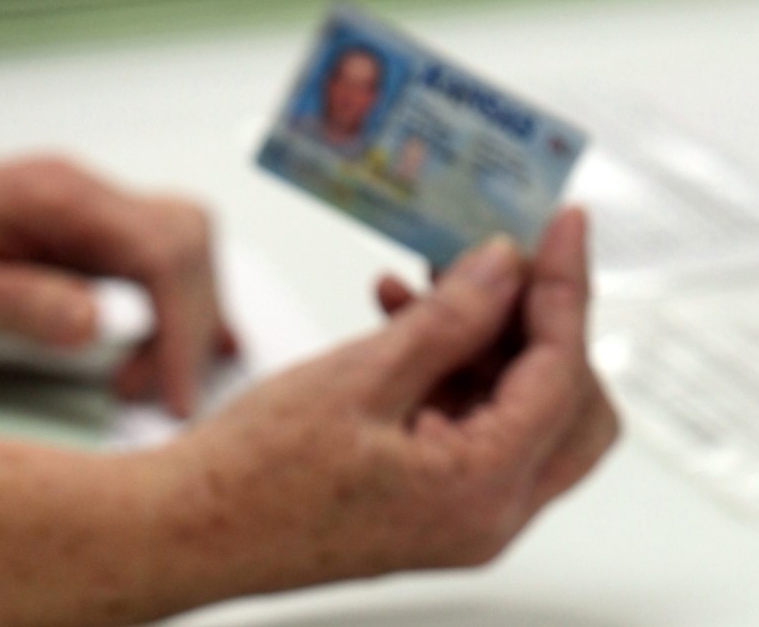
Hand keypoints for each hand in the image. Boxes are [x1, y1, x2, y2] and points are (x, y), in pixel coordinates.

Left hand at [0, 156, 236, 415]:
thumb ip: (16, 302)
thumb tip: (96, 322)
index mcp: (55, 194)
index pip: (159, 252)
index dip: (182, 326)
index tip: (174, 391)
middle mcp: (86, 193)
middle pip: (186, 246)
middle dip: (191, 325)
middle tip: (163, 390)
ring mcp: (94, 209)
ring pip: (187, 249)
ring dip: (190, 315)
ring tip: (157, 374)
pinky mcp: (95, 234)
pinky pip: (166, 257)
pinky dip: (184, 300)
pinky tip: (185, 339)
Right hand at [170, 208, 618, 592]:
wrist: (187, 531)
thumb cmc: (250, 480)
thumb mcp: (359, 378)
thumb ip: (449, 320)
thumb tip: (505, 268)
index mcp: (480, 492)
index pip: (564, 373)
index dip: (568, 288)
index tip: (565, 226)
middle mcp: (488, 514)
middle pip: (571, 404)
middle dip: (546, 323)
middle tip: (509, 263)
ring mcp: (464, 510)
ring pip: (525, 408)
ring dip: (493, 338)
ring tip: (443, 282)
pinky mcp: (436, 496)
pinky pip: (475, 419)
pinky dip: (456, 365)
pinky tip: (409, 320)